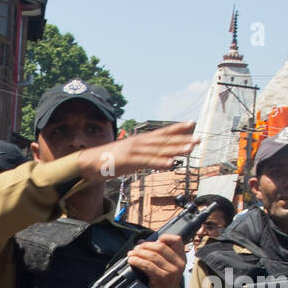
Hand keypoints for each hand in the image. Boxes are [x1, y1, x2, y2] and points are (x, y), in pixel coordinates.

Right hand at [75, 121, 196, 179]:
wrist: (89, 161)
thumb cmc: (109, 159)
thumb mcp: (129, 155)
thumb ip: (143, 156)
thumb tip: (155, 158)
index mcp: (140, 140)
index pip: (162, 132)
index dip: (177, 128)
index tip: (192, 124)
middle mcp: (139, 142)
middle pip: (164, 140)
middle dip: (182, 140)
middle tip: (198, 140)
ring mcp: (134, 151)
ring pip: (159, 150)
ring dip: (175, 149)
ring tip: (190, 149)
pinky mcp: (129, 161)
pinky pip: (147, 162)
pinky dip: (159, 162)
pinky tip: (170, 163)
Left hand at [127, 234, 186, 287]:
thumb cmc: (164, 282)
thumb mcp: (168, 267)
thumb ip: (160, 255)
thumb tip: (142, 243)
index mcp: (181, 258)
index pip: (177, 240)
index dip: (164, 238)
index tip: (153, 241)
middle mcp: (178, 264)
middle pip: (160, 247)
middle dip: (145, 246)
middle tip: (136, 248)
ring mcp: (171, 271)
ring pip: (152, 255)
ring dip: (138, 253)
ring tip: (131, 254)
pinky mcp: (162, 277)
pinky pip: (147, 265)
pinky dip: (137, 261)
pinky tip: (132, 261)